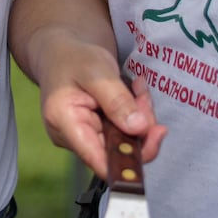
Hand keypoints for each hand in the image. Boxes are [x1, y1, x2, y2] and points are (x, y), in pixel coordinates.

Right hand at [37, 38, 166, 179]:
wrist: (61, 55)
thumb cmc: (72, 59)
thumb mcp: (96, 72)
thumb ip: (117, 100)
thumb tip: (140, 129)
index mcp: (64, 123)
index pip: (99, 161)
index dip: (130, 160)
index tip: (156, 134)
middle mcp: (72, 138)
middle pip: (117, 150)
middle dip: (140, 125)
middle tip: (144, 96)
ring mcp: (84, 137)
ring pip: (124, 140)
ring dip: (140, 116)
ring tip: (138, 89)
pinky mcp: (95, 133)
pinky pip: (123, 132)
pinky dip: (134, 114)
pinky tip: (133, 93)